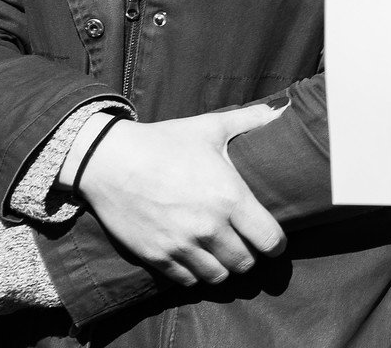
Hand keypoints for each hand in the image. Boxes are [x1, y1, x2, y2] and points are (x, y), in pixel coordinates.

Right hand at [77, 103, 285, 285]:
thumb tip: (282, 108)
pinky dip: (196, 275)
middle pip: (246, 263)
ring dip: (225, 268)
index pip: (269, 239)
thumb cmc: (165, 141)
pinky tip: (197, 259)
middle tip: (247, 246)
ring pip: (218, 277)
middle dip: (251, 256)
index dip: (276, 244)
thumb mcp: (211, 126)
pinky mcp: (155, 256)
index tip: (274, 241)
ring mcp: (181, 245)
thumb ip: (251, 119)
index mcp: (230, 198)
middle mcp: (209, 227)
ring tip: (223, 255)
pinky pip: (187, 281)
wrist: (108, 161)